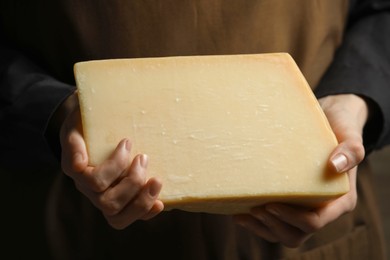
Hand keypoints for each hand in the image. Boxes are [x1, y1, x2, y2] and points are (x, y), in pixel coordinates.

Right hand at [59, 92, 163, 228]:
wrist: (91, 126)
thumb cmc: (85, 123)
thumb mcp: (75, 125)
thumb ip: (74, 142)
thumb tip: (79, 165)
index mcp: (76, 171)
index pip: (95, 181)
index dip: (116, 165)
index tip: (127, 141)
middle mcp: (87, 189)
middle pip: (109, 203)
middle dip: (133, 182)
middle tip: (144, 157)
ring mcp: (102, 198)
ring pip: (118, 218)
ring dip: (142, 201)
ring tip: (157, 181)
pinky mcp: (119, 202)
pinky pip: (129, 217)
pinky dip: (146, 212)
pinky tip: (160, 203)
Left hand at [233, 94, 367, 246]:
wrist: (329, 119)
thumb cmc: (339, 127)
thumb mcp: (348, 133)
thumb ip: (350, 149)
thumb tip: (335, 165)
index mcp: (339, 200)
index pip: (316, 221)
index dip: (292, 218)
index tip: (271, 204)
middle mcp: (323, 209)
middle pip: (297, 234)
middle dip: (274, 226)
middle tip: (254, 209)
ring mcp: (305, 208)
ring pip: (283, 232)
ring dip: (262, 228)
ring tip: (241, 214)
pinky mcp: (291, 203)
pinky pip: (274, 222)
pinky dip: (257, 222)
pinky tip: (239, 211)